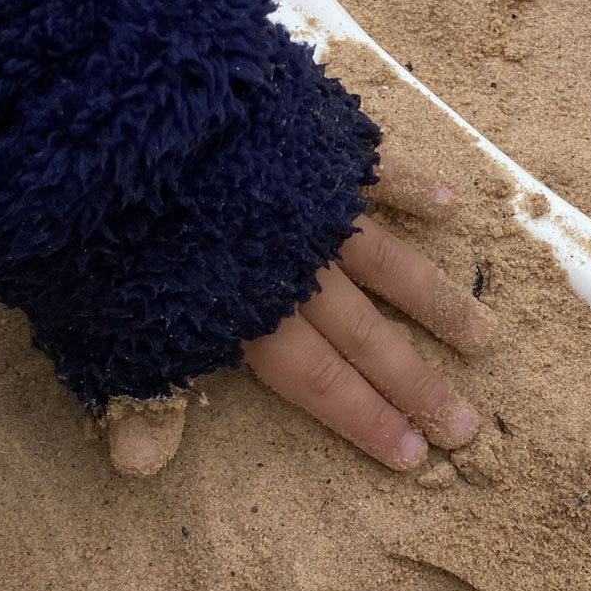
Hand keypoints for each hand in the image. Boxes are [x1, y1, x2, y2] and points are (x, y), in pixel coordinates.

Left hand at [108, 152, 492, 474]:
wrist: (126, 119)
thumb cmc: (108, 229)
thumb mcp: (108, 323)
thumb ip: (139, 393)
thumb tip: (138, 471)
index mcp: (251, 316)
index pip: (321, 384)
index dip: (367, 422)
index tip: (414, 457)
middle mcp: (298, 271)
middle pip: (369, 341)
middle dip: (417, 386)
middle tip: (465, 426)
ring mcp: (316, 210)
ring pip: (392, 266)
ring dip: (437, 304)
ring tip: (482, 337)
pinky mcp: (318, 152)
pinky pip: (379, 172)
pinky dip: (414, 187)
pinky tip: (449, 208)